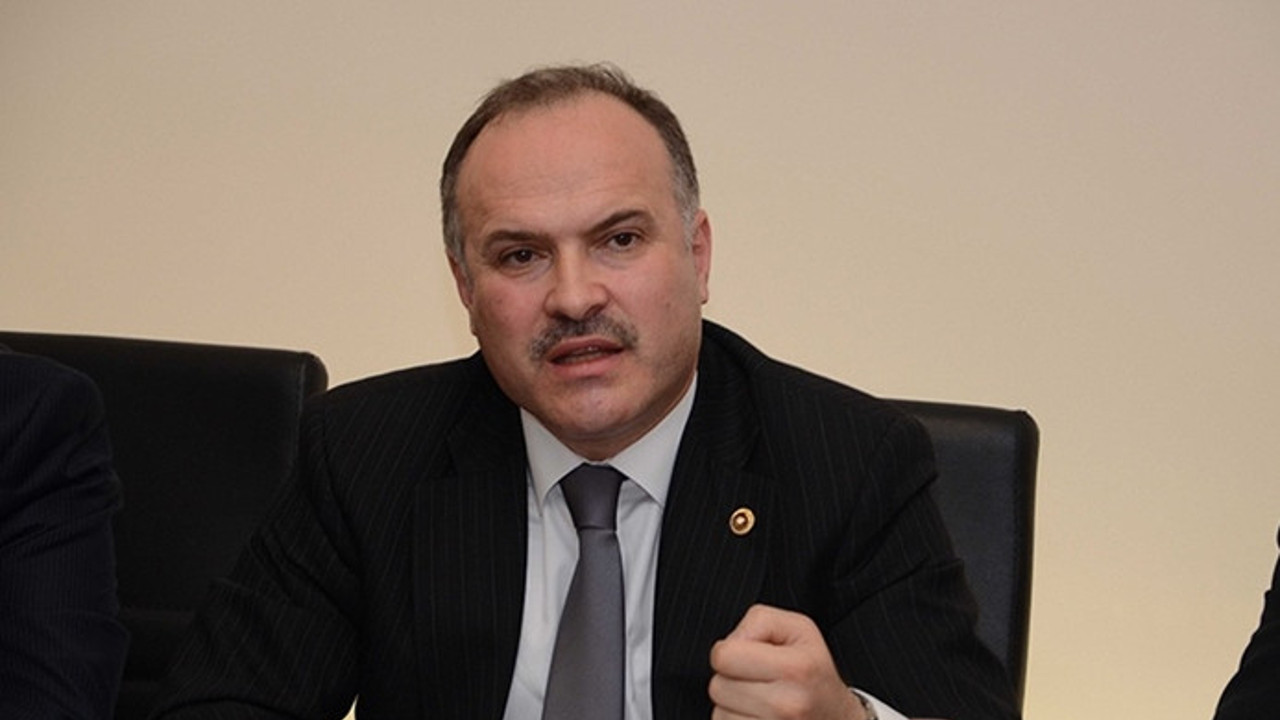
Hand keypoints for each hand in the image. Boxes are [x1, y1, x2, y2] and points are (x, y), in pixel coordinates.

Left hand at [708, 604, 865, 719]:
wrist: (837, 717)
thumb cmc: (813, 669)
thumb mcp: (797, 629)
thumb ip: (758, 621)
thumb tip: (728, 645)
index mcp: (796, 668)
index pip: (723, 656)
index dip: (730, 650)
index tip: (750, 655)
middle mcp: (788, 705)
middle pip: (717, 687)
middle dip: (730, 680)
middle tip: (758, 680)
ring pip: (718, 714)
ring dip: (733, 707)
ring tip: (761, 701)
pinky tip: (759, 717)